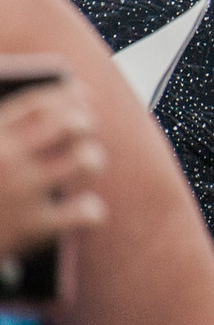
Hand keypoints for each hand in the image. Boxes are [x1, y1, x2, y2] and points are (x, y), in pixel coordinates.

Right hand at [0, 75, 107, 264]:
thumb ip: (12, 125)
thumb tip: (72, 97)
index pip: (42, 102)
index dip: (71, 97)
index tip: (85, 101)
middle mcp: (6, 159)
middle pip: (73, 124)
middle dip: (86, 126)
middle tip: (82, 137)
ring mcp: (21, 193)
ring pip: (86, 160)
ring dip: (93, 162)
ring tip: (83, 169)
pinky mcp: (33, 228)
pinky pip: (88, 211)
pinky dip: (92, 210)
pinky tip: (81, 210)